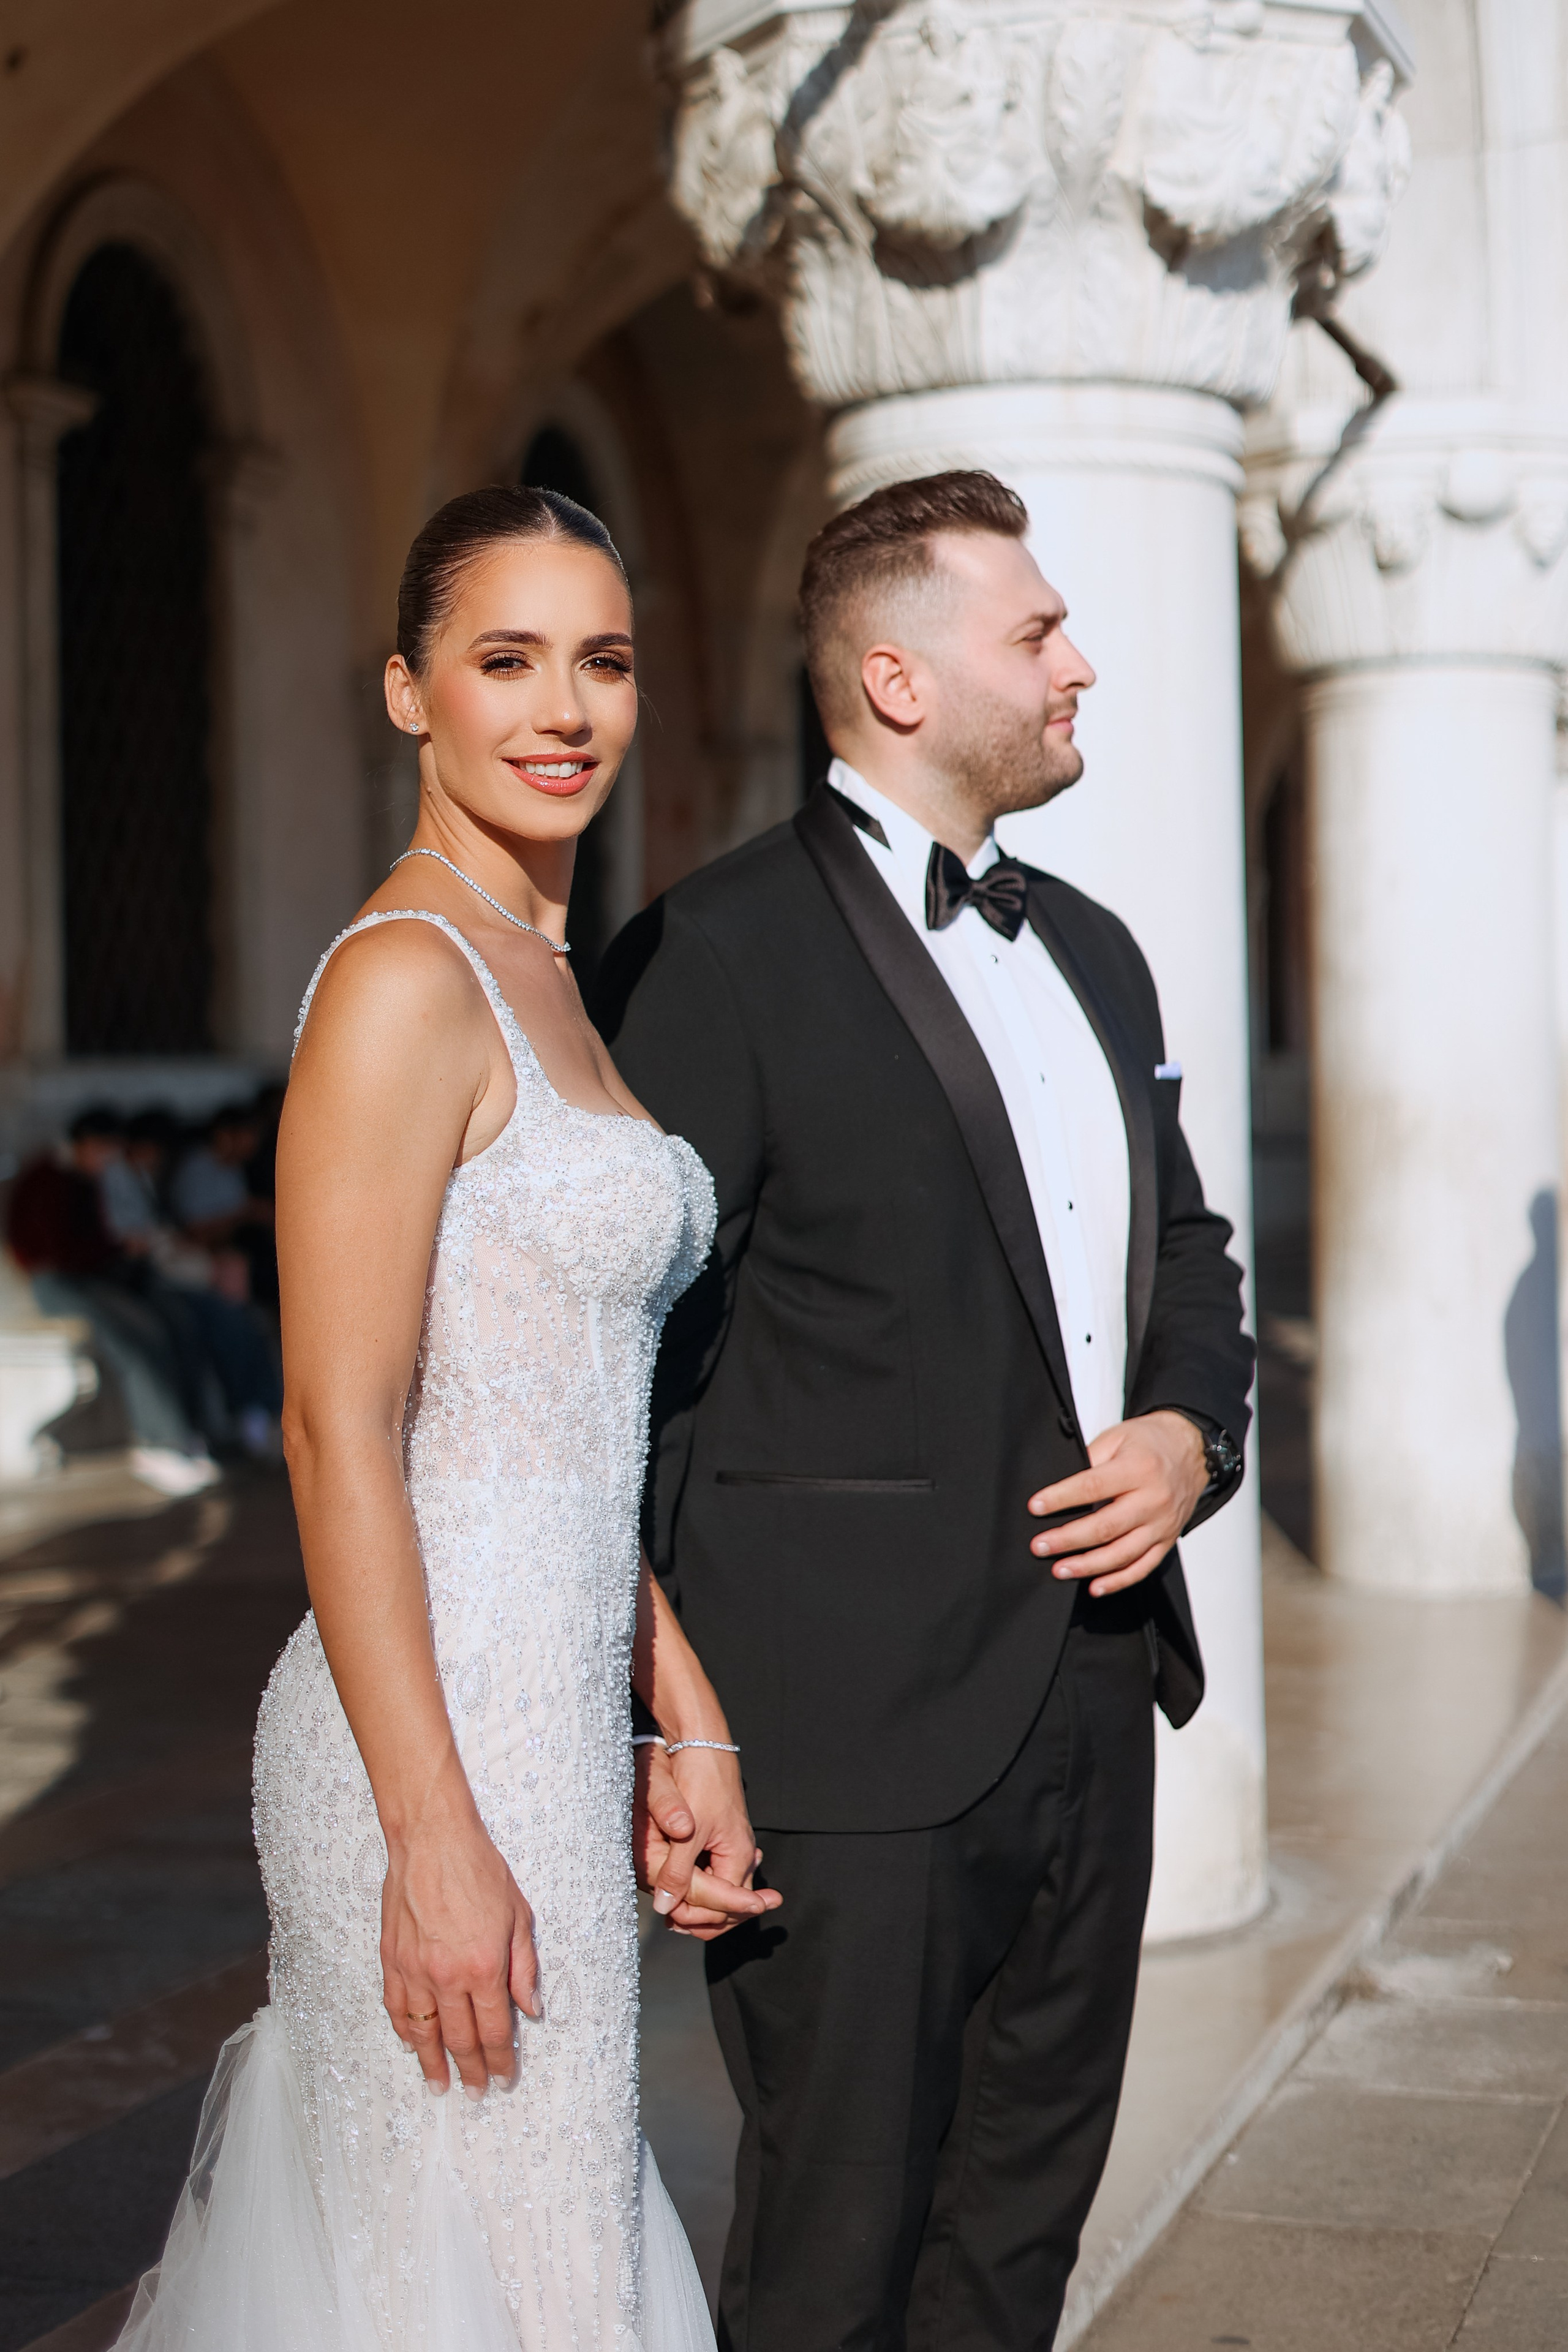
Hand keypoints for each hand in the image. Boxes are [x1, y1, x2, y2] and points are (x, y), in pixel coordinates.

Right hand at [380, 1804, 539, 2095]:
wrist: (432, 1838)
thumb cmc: (479, 1869)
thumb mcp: (519, 1914)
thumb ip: (525, 1967)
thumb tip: (531, 2009)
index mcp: (484, 1966)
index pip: (496, 2029)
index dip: (501, 2060)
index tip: (504, 2079)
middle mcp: (448, 1976)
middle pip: (460, 2039)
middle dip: (471, 2070)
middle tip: (476, 2093)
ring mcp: (415, 1970)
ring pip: (424, 2032)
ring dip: (433, 2064)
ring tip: (440, 2086)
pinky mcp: (392, 1959)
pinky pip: (397, 2008)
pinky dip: (405, 2032)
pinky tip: (413, 2045)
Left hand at [635, 1741, 781, 1941]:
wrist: (702, 1743)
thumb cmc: (700, 1781)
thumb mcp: (687, 1833)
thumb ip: (677, 1872)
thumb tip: (665, 1907)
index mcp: (739, 1856)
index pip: (727, 1907)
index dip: (699, 1918)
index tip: (672, 1921)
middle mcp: (742, 1855)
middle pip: (730, 1905)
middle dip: (704, 1919)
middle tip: (674, 1925)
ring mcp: (733, 1846)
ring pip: (722, 1890)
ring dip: (701, 1904)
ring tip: (675, 1914)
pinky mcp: (722, 1836)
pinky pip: (716, 1872)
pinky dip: (700, 1885)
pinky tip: (682, 1889)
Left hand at [1027, 1410, 1206, 1596]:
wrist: (1192, 1451)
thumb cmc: (1150, 1443)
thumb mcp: (1117, 1437)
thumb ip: (1090, 1459)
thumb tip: (1059, 1487)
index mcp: (1139, 1468)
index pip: (1093, 1487)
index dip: (1061, 1499)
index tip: (1035, 1507)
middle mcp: (1153, 1499)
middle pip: (1106, 1526)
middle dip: (1068, 1539)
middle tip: (1040, 1546)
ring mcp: (1162, 1524)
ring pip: (1122, 1553)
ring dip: (1088, 1566)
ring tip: (1060, 1570)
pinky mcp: (1167, 1540)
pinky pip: (1143, 1567)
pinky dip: (1118, 1581)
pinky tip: (1095, 1586)